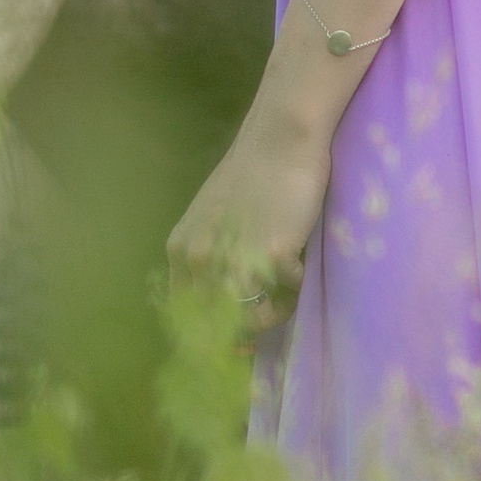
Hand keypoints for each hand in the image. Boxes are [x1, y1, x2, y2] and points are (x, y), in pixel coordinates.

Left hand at [167, 110, 333, 335]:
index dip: (208, 337)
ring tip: (289, 282)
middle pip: (217, 326)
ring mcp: (232, 261)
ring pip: (253, 318)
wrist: (280, 141)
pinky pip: (286, 294)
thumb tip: (225, 305)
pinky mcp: (270, 257)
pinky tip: (299, 257)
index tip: (235, 339)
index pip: (184, 316)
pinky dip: (296, 284)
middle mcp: (199, 261)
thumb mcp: (212, 221)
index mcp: (181, 252)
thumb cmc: (250, 176)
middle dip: (246, 330)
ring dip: (275, 311)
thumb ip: (210, 260)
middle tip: (270, 312)